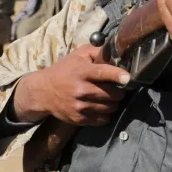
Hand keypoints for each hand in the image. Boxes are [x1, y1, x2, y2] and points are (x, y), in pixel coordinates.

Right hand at [12, 45, 129, 125]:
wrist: (43, 91)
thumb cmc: (65, 70)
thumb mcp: (79, 55)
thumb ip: (97, 51)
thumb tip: (117, 51)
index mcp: (81, 72)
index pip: (102, 73)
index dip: (117, 75)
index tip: (128, 78)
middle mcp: (80, 90)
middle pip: (111, 94)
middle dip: (119, 91)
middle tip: (118, 88)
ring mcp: (79, 106)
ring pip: (110, 107)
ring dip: (114, 103)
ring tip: (109, 97)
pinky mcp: (78, 119)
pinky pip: (102, 120)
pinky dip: (106, 114)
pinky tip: (101, 107)